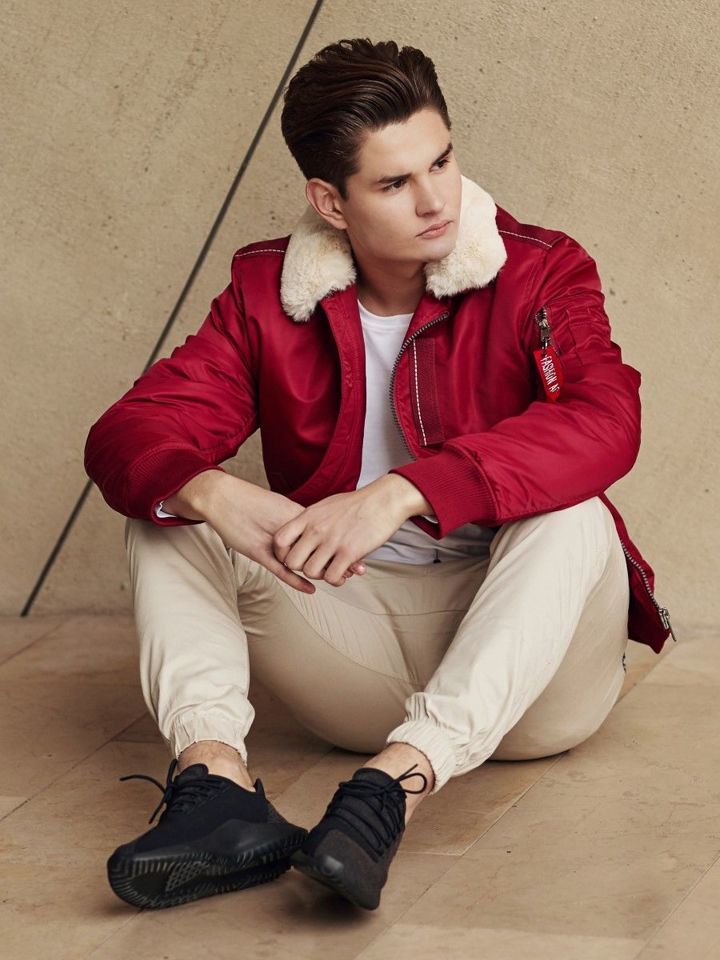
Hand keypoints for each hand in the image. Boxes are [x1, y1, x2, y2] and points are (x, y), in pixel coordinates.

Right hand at [195, 474, 364, 594]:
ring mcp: (273, 541)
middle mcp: (288, 528)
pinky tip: (312, 588)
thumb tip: (313, 524)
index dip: (343, 539)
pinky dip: (298, 579)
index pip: (325, 529)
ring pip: (304, 559)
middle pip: (319, 545)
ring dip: (324, 570)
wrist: (221, 497)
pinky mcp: (258, 552)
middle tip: (360, 568)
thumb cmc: (247, 501)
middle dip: (340, 556)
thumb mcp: (277, 506)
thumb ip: (295, 517)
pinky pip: (281, 569)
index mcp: (294, 514)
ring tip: (344, 578)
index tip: (361, 546)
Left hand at [271, 475, 414, 586]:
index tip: (296, 555)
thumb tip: (302, 531)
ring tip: (332, 570)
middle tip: (316, 565)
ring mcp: (332, 541)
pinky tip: (344, 573)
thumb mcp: (326, 505)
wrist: (384, 500)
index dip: (283, 554)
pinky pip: (331, 577)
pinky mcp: (349, 552)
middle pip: (292, 562)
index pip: (279, 541)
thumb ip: (311, 520)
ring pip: (310, 572)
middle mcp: (316, 529)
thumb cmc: (358, 503)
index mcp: (308, 517)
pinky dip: (336, 580)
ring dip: (321, 575)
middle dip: (302, 568)